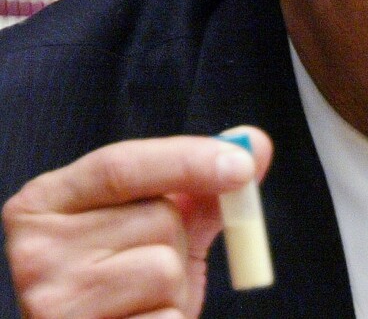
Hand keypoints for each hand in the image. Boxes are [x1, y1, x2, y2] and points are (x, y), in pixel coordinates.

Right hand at [2, 127, 272, 317]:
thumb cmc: (125, 284)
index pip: (121, 165)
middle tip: (147, 268)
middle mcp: (37, 247)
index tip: (242, 165)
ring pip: (164, 270)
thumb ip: (202, 187)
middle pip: (156, 219)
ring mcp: (51, 299)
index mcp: (49, 202)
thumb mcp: (158, 229)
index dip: (187, 160)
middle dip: (179, 242)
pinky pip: (164, 318)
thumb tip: (253, 144)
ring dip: (174, 290)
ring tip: (140, 303)